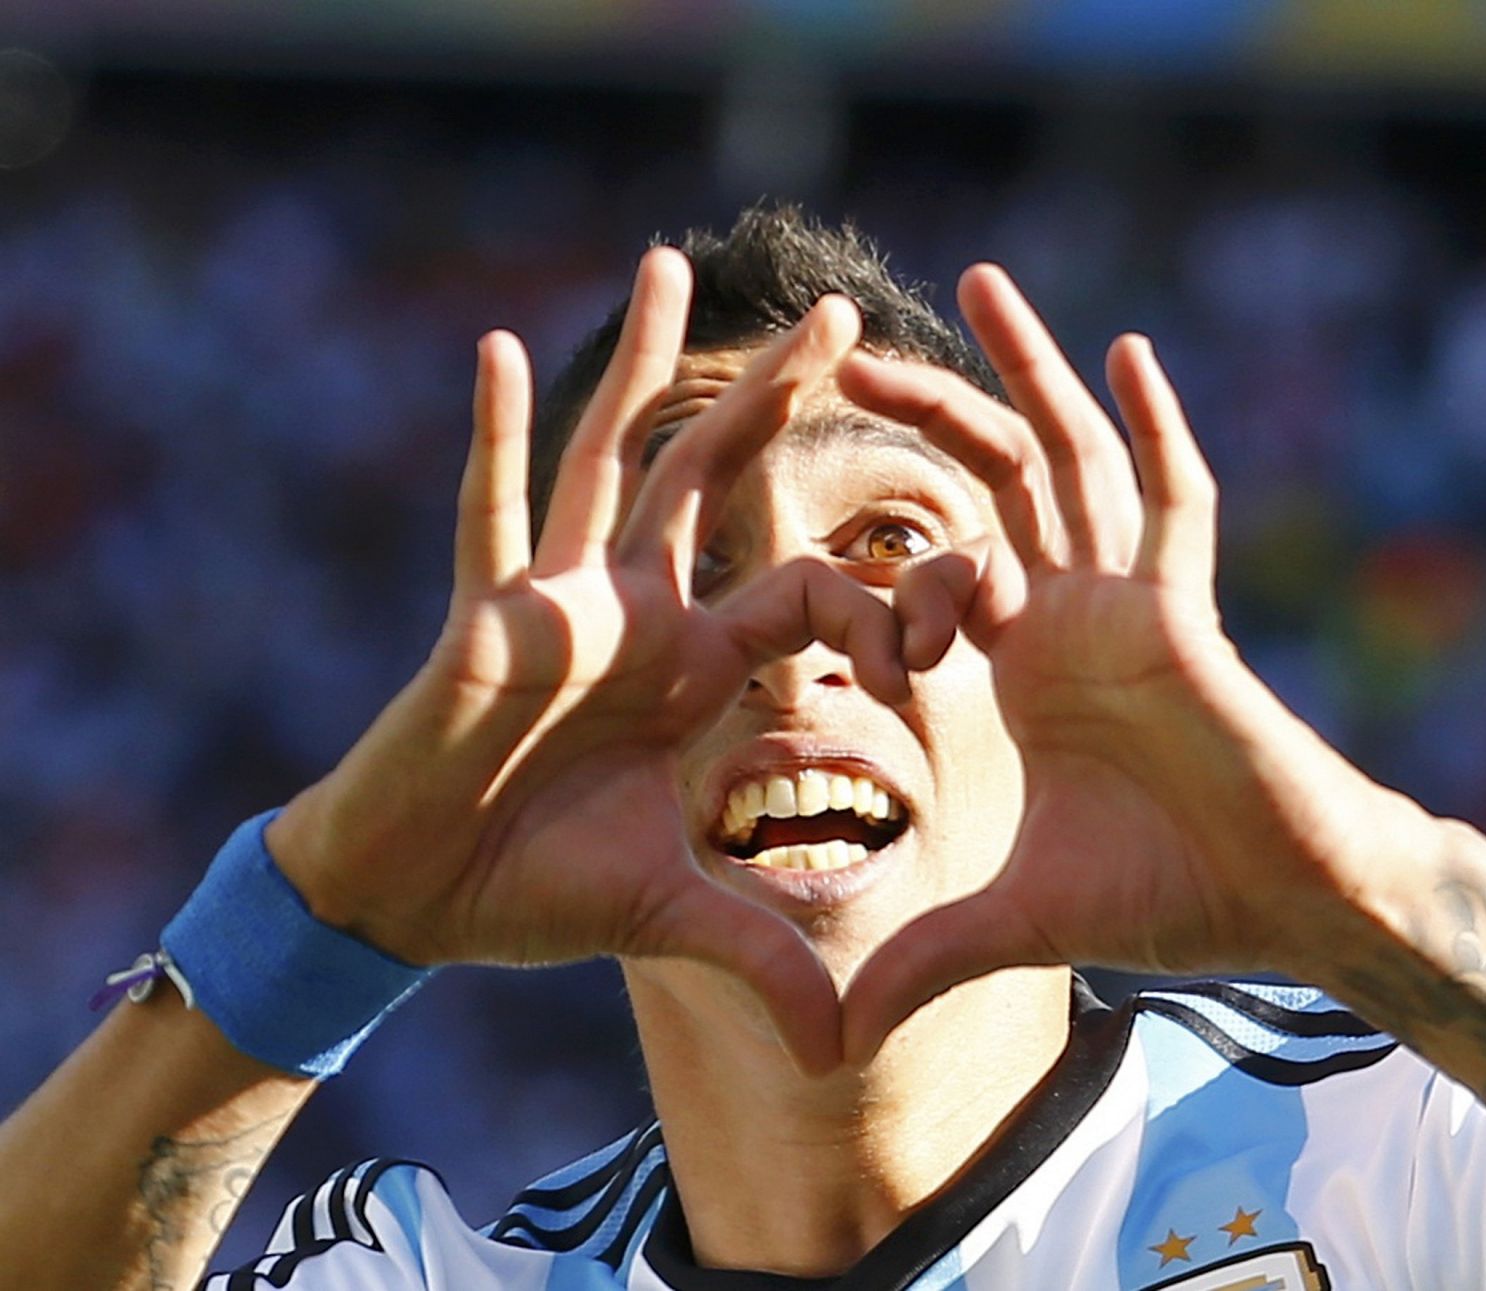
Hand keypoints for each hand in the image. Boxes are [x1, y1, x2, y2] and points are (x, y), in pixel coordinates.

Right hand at [268, 250, 899, 1072]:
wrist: (419, 897)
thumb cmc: (538, 889)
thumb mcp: (672, 919)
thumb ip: (761, 957)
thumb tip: (845, 1052)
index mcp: (699, 667)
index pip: (812, 594)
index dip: (885, 596)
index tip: (961, 589)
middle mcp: (640, 615)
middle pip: (720, 485)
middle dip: (782, 401)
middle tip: (854, 319)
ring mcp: (561, 605)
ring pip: (613, 463)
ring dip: (645, 370)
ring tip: (676, 266)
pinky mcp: (484, 618)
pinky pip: (491, 515)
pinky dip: (494, 440)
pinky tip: (503, 351)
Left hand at [839, 265, 1435, 1063]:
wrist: (1281, 899)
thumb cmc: (1160, 894)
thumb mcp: (1011, 920)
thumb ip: (923, 956)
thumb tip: (834, 1044)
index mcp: (1014, 661)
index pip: (924, 578)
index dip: (869, 582)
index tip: (809, 579)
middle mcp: (1062, 610)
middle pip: (981, 484)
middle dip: (920, 413)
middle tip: (835, 350)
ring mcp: (1123, 597)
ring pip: (1064, 460)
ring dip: (1023, 371)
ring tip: (973, 283)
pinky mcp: (1183, 606)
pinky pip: (1170, 501)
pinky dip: (1153, 427)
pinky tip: (1125, 348)